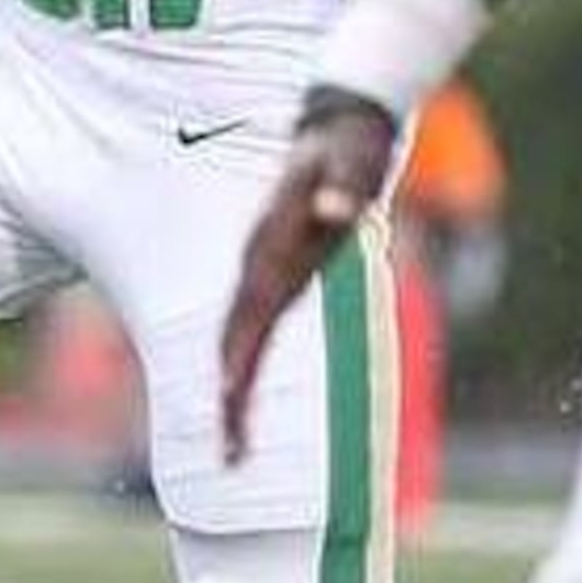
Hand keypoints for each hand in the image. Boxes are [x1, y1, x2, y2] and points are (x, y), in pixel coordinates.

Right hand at [218, 89, 398, 464]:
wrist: (335, 124)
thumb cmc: (348, 147)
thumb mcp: (350, 163)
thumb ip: (344, 185)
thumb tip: (338, 211)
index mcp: (270, 253)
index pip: (248, 319)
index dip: (238, 366)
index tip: (231, 410)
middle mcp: (260, 269)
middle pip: (234, 341)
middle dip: (231, 399)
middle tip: (231, 458)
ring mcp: (265, 273)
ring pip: (239, 338)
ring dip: (236, 390)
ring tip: (235, 447)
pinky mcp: (276, 275)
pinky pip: (255, 328)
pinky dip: (248, 366)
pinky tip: (249, 397)